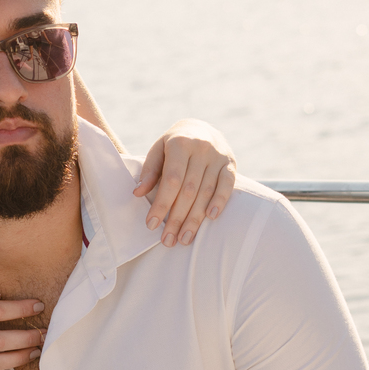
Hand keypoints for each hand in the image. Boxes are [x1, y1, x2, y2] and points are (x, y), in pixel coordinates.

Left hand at [134, 121, 235, 246]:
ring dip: (196, 218)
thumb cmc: (173, 144)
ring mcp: (218, 156)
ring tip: (184, 239)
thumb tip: (138, 192)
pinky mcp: (231, 164)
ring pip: (206, 192)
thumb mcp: (158, 150)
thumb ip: (150, 170)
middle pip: (188, 190)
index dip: (161, 204)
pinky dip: (220, 201)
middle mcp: (201, 149)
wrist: (200, 128)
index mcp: (180, 144)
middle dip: (177, 218)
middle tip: (168, 241)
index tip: (151, 225)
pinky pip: (227, 185)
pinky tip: (211, 217)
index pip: (171, 180)